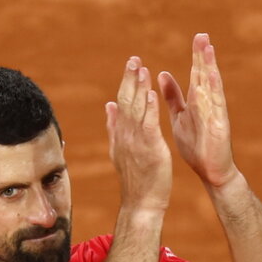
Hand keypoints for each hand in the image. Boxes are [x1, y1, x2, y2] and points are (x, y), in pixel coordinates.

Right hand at [105, 56, 171, 212]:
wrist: (141, 202)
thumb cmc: (136, 178)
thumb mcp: (120, 149)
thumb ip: (114, 126)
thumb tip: (109, 105)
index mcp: (120, 134)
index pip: (121, 103)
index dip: (126, 83)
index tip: (130, 65)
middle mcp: (125, 135)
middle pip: (125, 102)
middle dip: (130, 79)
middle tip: (134, 59)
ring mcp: (135, 142)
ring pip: (135, 110)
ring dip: (139, 88)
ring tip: (142, 68)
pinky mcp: (149, 149)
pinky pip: (148, 126)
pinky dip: (149, 109)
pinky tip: (151, 94)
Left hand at [158, 33, 237, 187]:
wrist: (210, 171)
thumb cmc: (196, 145)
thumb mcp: (180, 117)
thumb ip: (173, 97)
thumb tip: (162, 74)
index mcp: (197, 102)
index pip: (197, 74)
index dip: (197, 57)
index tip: (197, 38)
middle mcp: (208, 104)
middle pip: (205, 75)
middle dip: (204, 56)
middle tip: (202, 35)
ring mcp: (215, 114)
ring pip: (212, 87)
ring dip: (210, 68)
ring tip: (208, 49)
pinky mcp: (219, 126)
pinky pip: (216, 107)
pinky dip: (213, 91)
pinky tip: (211, 77)